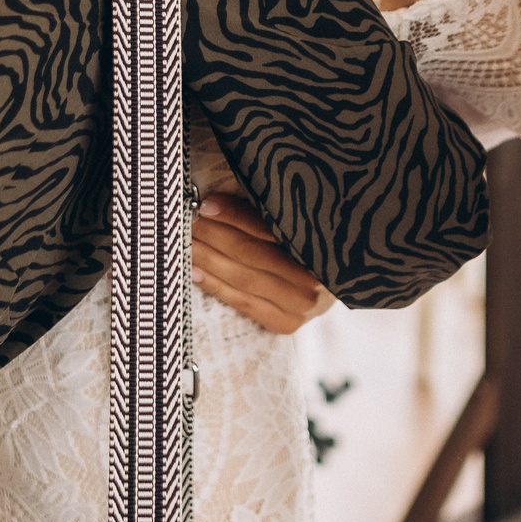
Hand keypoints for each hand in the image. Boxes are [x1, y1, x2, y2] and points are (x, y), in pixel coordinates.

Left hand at [193, 194, 332, 334]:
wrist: (336, 288)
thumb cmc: (312, 247)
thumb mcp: (301, 226)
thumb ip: (272, 214)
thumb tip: (223, 198)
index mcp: (318, 244)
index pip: (267, 227)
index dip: (234, 215)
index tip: (206, 204)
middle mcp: (312, 276)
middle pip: (249, 252)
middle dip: (213, 235)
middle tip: (186, 222)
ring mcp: (300, 304)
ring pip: (242, 277)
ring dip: (208, 258)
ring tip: (184, 243)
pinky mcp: (287, 323)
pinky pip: (243, 302)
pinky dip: (215, 286)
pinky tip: (194, 271)